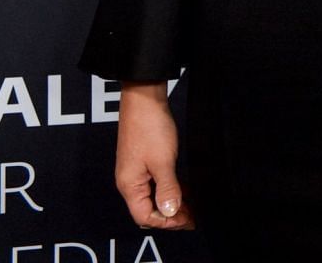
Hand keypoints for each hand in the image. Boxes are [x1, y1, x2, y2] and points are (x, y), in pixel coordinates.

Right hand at [114, 83, 194, 229]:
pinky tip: (183, 190)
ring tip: (191, 206)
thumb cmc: (149, 126)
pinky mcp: (142, 162)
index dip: (166, 222)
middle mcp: (129, 181)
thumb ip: (167, 188)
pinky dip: (169, 190)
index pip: (144, 216)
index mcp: (129, 185)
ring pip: (152, 197)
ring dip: (171, 203)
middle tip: (192, 216)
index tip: (187, 220)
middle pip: (147, 210)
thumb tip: (169, 211)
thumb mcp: (163, 161)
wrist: (144, 99)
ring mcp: (135, 172)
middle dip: (170, 216)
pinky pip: (155, 184)